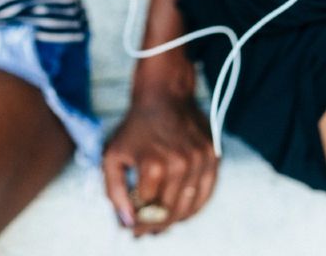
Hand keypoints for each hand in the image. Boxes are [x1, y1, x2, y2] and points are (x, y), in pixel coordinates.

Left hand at [104, 88, 217, 236]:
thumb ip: (114, 191)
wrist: (164, 95)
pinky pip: (206, 193)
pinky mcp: (213, 156)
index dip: (137, 220)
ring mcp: (200, 161)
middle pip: (169, 211)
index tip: (132, 225)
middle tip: (147, 230)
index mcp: (153, 165)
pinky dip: (195, 207)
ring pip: (189, 207)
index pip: (147, 209)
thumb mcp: (112, 155)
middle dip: (155, 225)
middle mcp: (180, 164)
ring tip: (162, 223)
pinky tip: (183, 211)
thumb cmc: (135, 127)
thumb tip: (128, 222)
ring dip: (175, 220)